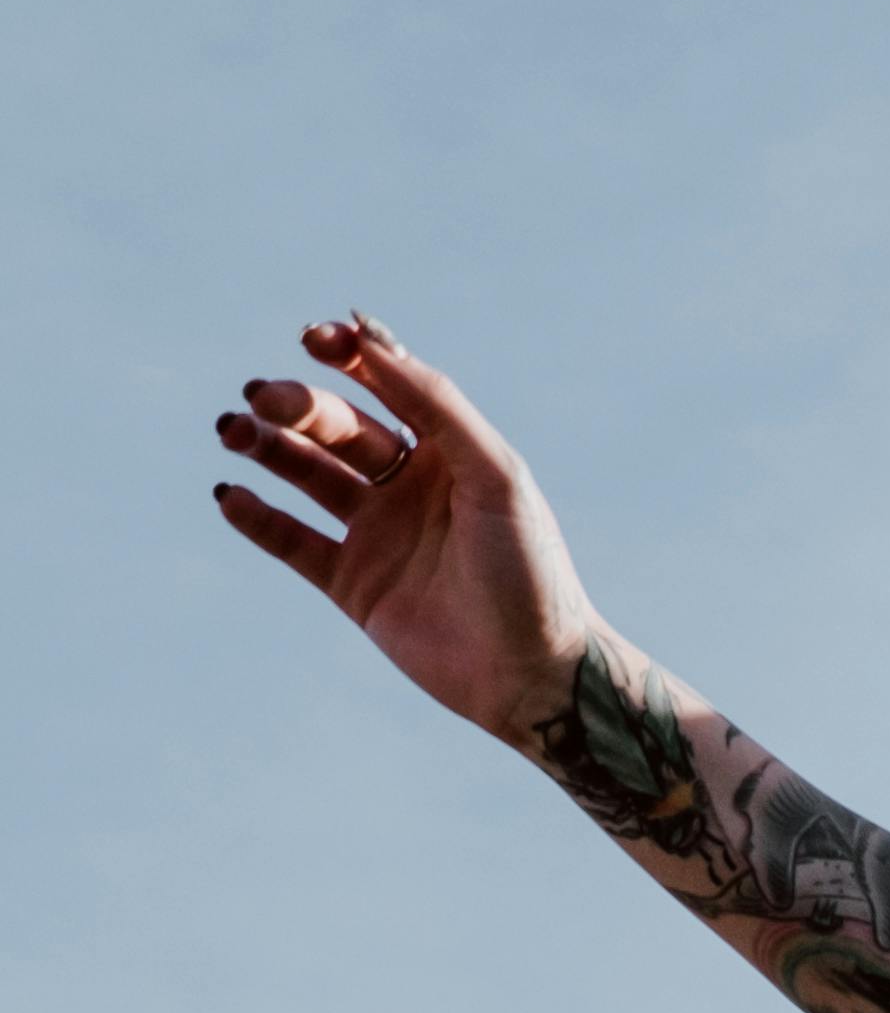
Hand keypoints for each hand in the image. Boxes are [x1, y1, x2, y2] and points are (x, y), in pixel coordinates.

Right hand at [210, 316, 598, 746]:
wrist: (535, 675)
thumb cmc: (530, 571)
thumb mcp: (496, 474)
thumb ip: (437, 403)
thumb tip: (369, 339)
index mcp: (448, 451)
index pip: (386, 383)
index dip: (347, 354)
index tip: (313, 337)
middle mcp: (409, 486)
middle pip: (338, 426)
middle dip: (296, 404)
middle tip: (260, 400)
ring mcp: (379, 535)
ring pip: (307, 474)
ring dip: (266, 448)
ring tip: (232, 431)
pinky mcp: (355, 586)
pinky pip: (294, 542)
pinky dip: (259, 518)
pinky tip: (231, 495)